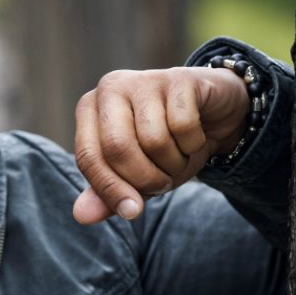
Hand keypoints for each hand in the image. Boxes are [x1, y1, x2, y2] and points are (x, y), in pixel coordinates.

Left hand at [73, 66, 248, 223]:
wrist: (214, 115)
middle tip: (164, 182)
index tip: (132, 211)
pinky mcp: (178, 78)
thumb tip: (81, 216)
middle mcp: (110, 87)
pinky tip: (196, 136)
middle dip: (145, 179)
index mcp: (90, 108)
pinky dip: (194, 145)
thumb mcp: (136, 174)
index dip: (109, 190)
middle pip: (117, 148)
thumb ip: (107, 194)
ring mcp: (143, 79)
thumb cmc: (167, 143)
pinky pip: (183, 126)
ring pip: (154, 140)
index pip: (87, 156)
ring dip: (174, 164)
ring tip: (180, 155)